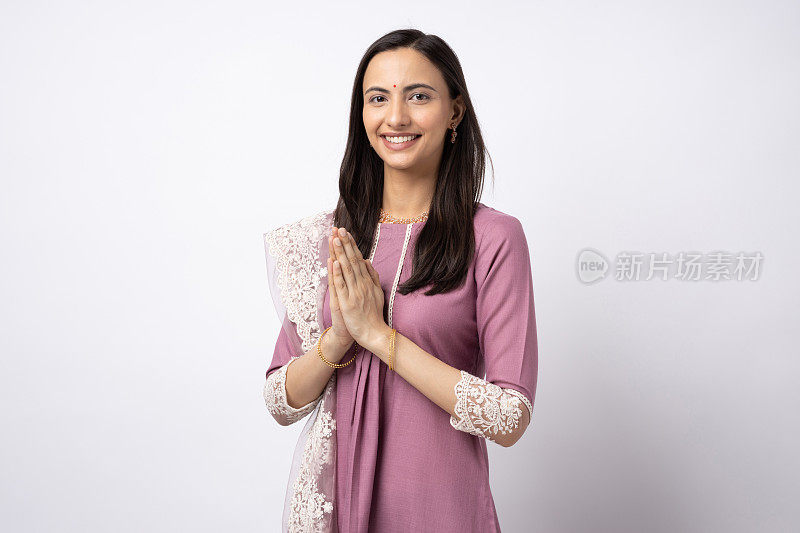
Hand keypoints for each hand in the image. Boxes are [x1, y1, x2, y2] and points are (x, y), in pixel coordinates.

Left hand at [329, 226, 385, 347]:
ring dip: (340, 253)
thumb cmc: (373, 315)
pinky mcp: (348, 303)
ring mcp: (355, 293)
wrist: (374, 334)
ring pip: (346, 269)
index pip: (358, 259)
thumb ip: (372, 276)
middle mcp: (362, 284)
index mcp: (367, 281)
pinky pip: (341, 286)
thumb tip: (367, 260)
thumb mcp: (377, 292)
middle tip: (339, 228)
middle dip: (345, 244)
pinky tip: (335, 262)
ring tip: (335, 239)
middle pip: (352, 260)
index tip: (345, 232)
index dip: (351, 245)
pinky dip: (338, 274)